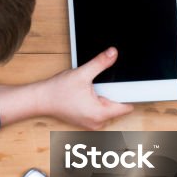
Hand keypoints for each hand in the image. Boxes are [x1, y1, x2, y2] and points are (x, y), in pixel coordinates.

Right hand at [0, 47, 133, 129]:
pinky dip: (96, 102)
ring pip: (108, 108)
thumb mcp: (82, 74)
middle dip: (112, 94)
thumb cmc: (57, 91)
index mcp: (99, 114)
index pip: (126, 107)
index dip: (131, 95)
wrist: (40, 99)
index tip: (135, 86)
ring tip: (89, 91)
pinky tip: (84, 95)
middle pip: (117, 106)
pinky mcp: (86, 120)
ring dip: (103, 98)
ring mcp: (91, 123)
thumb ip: (100, 63)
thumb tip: (113, 54)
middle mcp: (97, 122)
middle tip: (100, 85)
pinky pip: (99, 110)